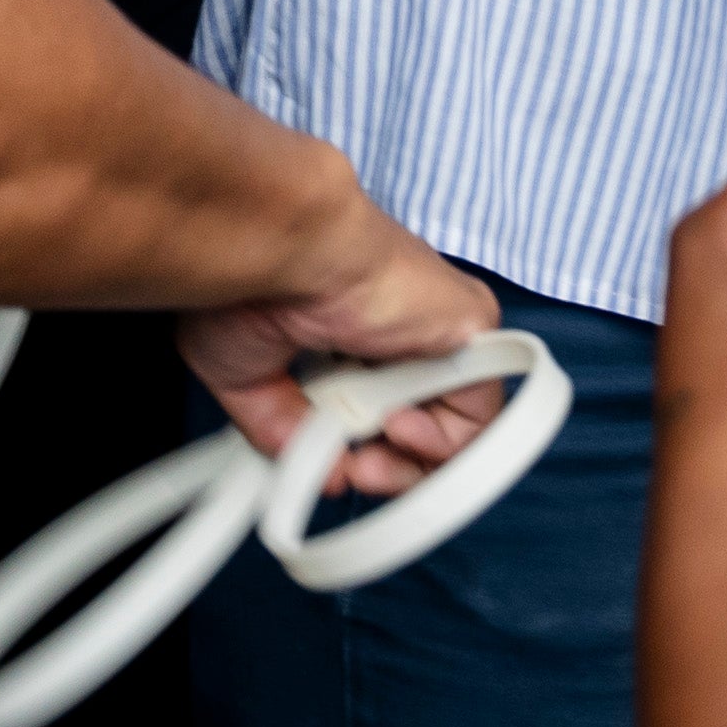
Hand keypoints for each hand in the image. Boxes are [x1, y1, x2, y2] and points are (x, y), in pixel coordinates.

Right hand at [181, 219, 506, 499]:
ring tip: (369, 454)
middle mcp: (403, 327)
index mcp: (353, 330)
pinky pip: (479, 409)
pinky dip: (443, 443)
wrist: (282, 250)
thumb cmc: (251, 286)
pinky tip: (398, 426)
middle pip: (419, 425)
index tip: (329, 467)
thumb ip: (285, 431)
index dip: (358, 453)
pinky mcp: (471, 325)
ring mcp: (439, 326)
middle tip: (353, 472)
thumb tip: (327, 476)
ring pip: (455, 426)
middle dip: (386, 469)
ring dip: (411, 463)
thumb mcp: (247, 378)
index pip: (376, 407)